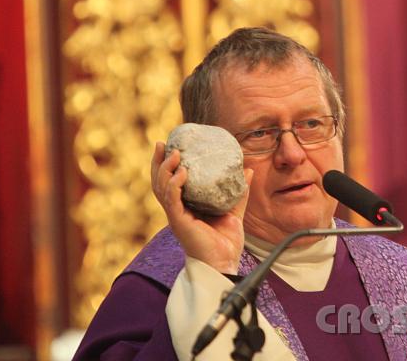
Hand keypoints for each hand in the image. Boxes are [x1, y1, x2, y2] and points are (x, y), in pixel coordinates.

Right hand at [151, 141, 252, 273]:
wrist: (225, 263)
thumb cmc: (225, 242)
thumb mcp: (233, 211)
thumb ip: (238, 191)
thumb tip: (248, 170)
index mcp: (184, 206)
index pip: (168, 181)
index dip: (165, 164)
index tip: (170, 145)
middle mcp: (176, 210)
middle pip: (158, 182)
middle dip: (158, 162)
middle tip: (163, 143)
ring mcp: (176, 216)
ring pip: (161, 189)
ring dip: (165, 169)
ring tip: (174, 154)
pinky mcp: (179, 222)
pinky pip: (173, 201)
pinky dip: (175, 185)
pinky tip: (182, 173)